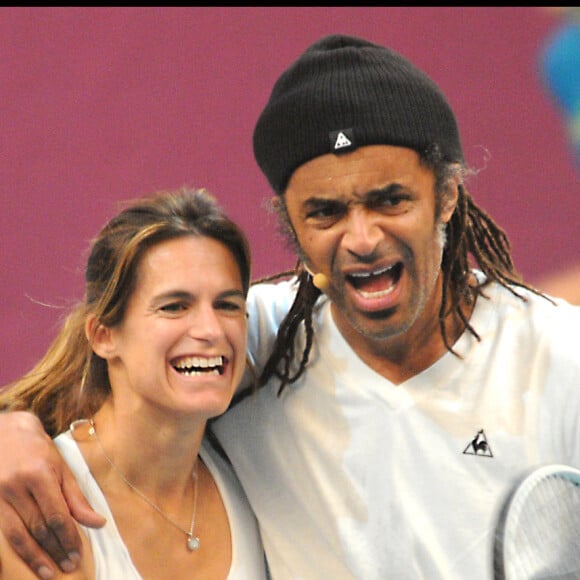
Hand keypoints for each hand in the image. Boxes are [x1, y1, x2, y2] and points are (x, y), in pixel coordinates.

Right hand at [0, 411, 104, 578]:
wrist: (4, 432)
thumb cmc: (38, 448)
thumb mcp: (61, 467)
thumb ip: (76, 497)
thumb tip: (97, 522)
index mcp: (39, 474)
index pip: (57, 515)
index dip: (68, 538)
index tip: (77, 555)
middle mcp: (17, 486)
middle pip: (38, 528)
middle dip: (55, 550)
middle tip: (68, 566)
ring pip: (17, 535)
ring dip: (34, 557)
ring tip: (48, 573)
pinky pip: (3, 533)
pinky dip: (17, 548)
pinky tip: (28, 559)